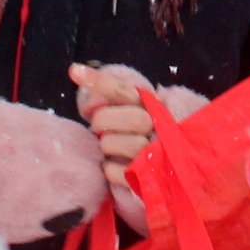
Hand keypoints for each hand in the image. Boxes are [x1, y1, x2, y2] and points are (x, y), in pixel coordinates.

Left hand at [70, 64, 208, 230]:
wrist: (176, 176)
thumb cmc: (145, 140)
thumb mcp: (133, 117)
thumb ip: (112, 105)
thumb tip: (89, 106)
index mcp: (153, 106)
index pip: (124, 91)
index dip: (98, 80)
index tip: (73, 71)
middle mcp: (160, 127)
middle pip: (130, 117)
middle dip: (105, 121)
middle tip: (99, 128)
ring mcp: (158, 153)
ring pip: (121, 144)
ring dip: (108, 146)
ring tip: (110, 149)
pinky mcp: (151, 178)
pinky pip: (118, 171)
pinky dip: (109, 169)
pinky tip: (113, 166)